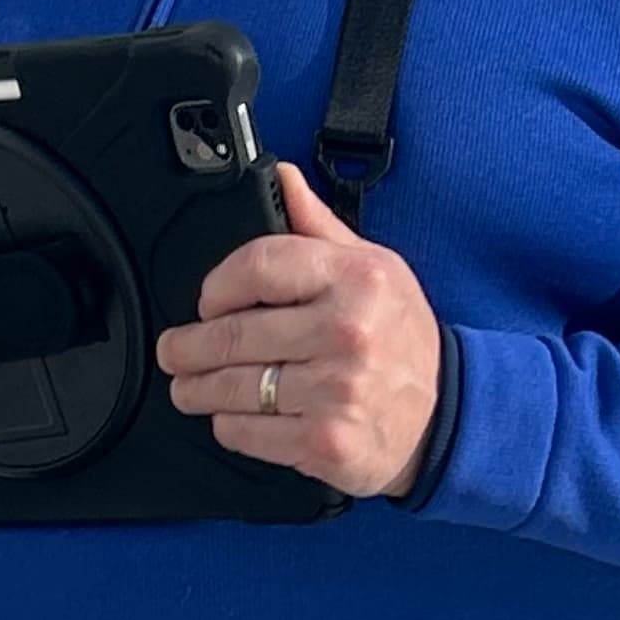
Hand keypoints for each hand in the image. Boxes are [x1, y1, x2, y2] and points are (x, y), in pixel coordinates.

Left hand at [156, 160, 442, 499]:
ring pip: (232, 388)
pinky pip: (247, 432)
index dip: (216, 286)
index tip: (206, 301)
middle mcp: (346, 333)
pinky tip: (231, 416)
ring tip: (189, 385)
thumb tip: (282, 178)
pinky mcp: (323, 442)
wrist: (444, 414)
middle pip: (232, 334)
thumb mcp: (375, 267)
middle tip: (175, 350)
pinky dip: (228, 425)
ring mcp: (334, 391)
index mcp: (356, 279)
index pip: (258, 266)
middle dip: (187, 347)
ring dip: (196, 389)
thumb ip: (318, 226)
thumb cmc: (402, 339)